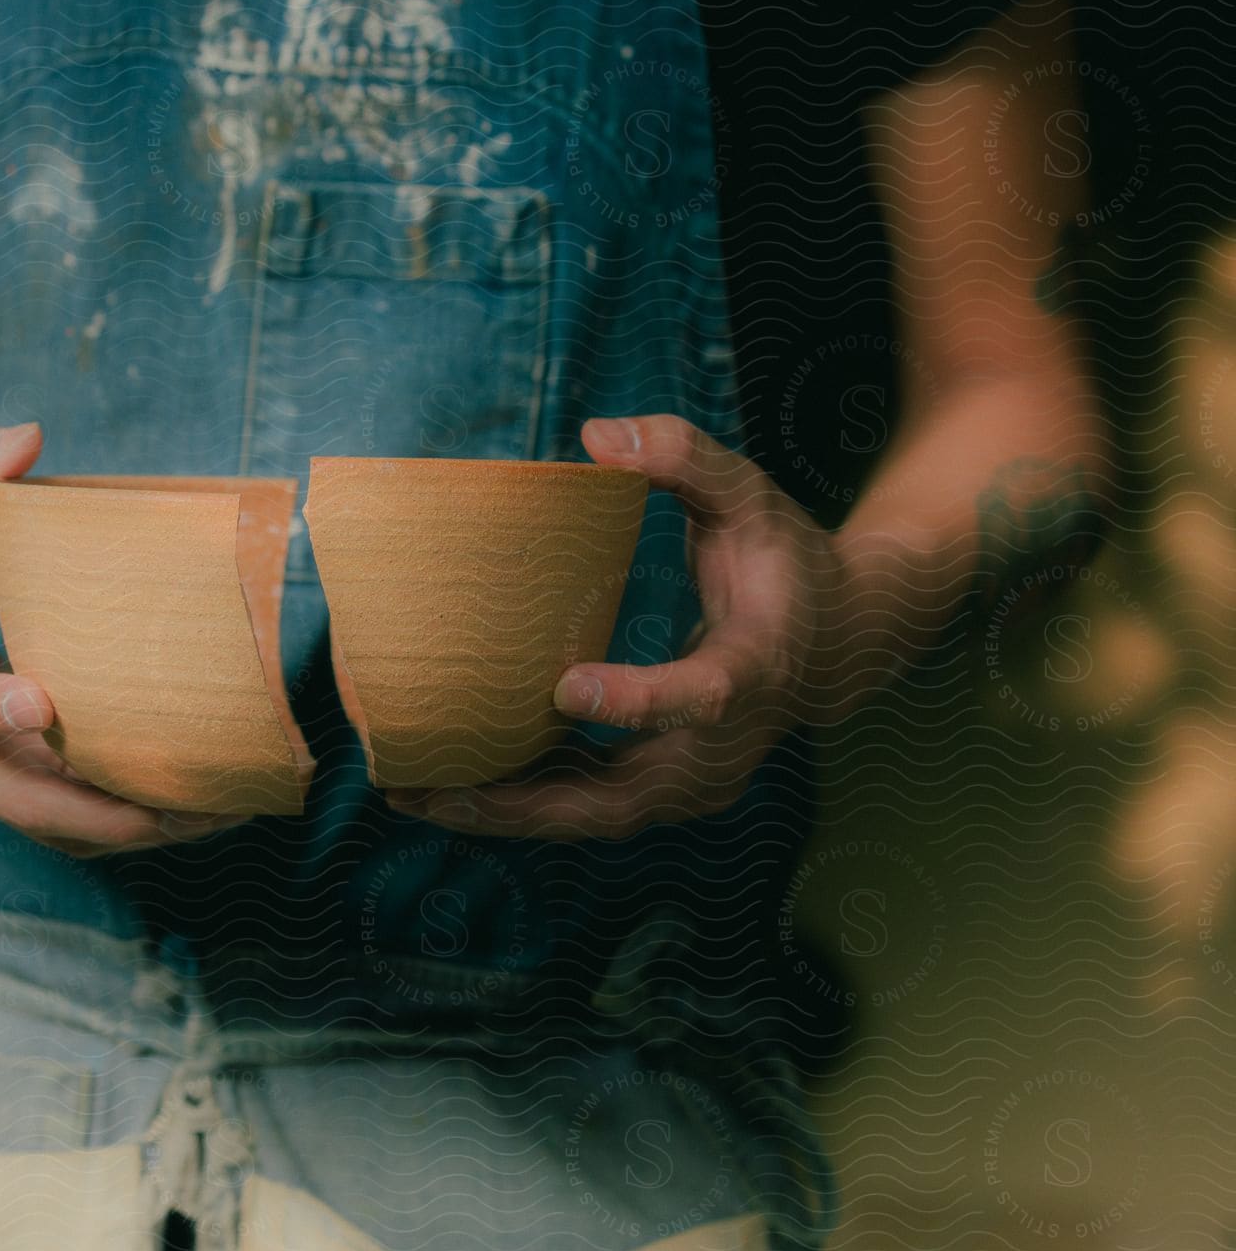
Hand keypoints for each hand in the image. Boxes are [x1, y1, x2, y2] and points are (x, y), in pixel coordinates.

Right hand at [0, 423, 246, 856]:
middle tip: (178, 806)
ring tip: (211, 817)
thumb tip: (27, 438)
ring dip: (124, 828)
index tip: (41, 704)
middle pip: (11, 792)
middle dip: (96, 806)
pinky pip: (53, 824)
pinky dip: (115, 827)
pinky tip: (187, 814)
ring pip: (42, 823)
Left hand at [387, 415, 848, 839]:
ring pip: (594, 817)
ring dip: (505, 816)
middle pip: (623, 796)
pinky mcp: (667, 792)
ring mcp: (695, 782)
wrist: (838, 644)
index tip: (564, 689)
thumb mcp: (750, 497)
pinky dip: (521, 807)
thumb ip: (687, 458)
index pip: (700, 698)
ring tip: (412, 794)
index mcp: (753, 670)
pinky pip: (588, 809)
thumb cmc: (785, 562)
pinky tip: (448, 789)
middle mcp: (724, 747)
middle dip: (526, 801)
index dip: (636, 702)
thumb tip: (598, 432)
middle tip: (432, 787)